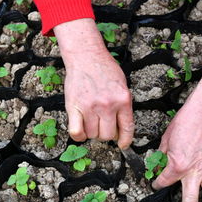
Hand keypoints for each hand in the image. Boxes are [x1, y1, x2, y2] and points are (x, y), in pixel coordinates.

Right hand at [54, 18, 133, 147]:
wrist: (87, 56)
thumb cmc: (105, 70)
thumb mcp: (122, 86)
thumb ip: (123, 106)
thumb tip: (120, 129)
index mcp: (123, 100)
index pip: (127, 128)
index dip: (125, 140)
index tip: (123, 145)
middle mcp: (108, 105)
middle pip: (108, 135)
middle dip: (106, 134)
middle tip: (102, 126)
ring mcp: (91, 107)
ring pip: (92, 134)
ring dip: (92, 132)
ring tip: (91, 121)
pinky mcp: (74, 107)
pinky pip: (76, 132)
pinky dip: (79, 135)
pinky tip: (81, 129)